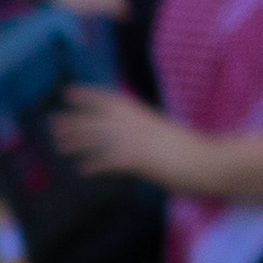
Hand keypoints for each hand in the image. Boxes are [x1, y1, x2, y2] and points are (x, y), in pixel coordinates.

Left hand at [52, 85, 207, 190]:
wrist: (210, 161)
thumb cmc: (188, 151)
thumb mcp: (162, 135)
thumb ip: (144, 133)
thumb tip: (127, 138)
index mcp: (145, 116)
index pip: (112, 100)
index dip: (89, 95)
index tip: (68, 92)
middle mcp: (140, 124)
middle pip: (100, 118)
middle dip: (75, 120)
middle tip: (52, 123)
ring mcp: (140, 140)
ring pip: (102, 137)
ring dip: (79, 140)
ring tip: (60, 145)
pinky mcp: (143, 159)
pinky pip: (113, 161)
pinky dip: (97, 164)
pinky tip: (83, 170)